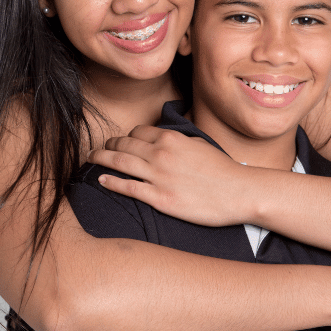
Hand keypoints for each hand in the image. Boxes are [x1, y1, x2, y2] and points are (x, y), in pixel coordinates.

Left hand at [87, 125, 251, 226]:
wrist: (239, 192)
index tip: (119, 142)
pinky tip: (100, 180)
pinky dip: (110, 181)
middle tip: (97, 149)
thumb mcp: (199, 145)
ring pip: (119, 162)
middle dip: (107, 145)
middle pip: (123, 144)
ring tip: (90, 160)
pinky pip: (127, 186)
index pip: (138, 132)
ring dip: (100, 158)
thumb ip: (179, 141)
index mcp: (171, 139)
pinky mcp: (159, 198)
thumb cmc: (223, 171)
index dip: (125, 137)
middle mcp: (161, 153)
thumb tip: (166, 140)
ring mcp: (158, 176)